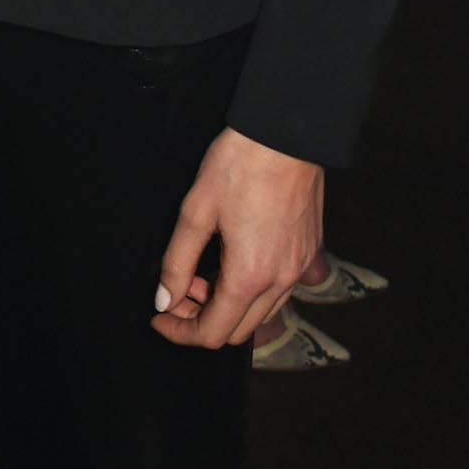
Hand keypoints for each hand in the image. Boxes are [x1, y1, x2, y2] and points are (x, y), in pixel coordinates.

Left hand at [152, 127, 324, 350]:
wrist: (287, 134)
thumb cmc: (240, 165)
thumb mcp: (196, 211)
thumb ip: (177, 263)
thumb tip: (165, 299)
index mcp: (249, 275)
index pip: (212, 334)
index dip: (180, 332)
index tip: (160, 316)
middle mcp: (280, 281)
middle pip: (237, 332)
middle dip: (201, 320)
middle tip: (178, 291)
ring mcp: (298, 269)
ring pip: (260, 314)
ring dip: (228, 306)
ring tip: (204, 272)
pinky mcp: (308, 253)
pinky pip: (278, 292)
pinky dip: (251, 291)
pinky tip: (232, 261)